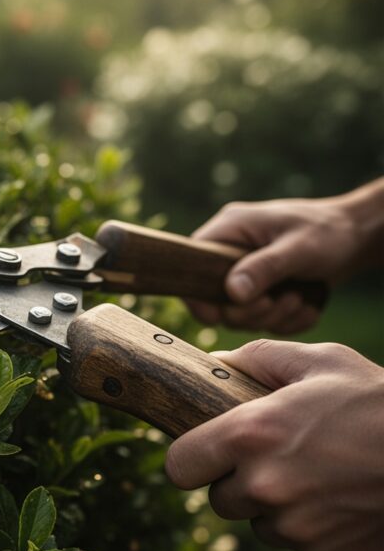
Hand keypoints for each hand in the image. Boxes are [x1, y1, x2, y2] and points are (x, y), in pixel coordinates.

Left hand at [165, 339, 383, 550]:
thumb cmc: (379, 402)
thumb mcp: (320, 361)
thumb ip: (257, 358)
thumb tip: (215, 362)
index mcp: (251, 435)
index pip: (179, 466)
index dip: (191, 459)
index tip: (205, 454)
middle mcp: (265, 487)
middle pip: (220, 500)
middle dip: (239, 482)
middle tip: (277, 458)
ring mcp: (296, 529)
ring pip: (261, 526)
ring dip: (277, 508)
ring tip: (319, 476)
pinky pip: (300, 548)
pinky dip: (314, 530)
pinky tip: (343, 501)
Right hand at [187, 196, 360, 333]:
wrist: (358, 235)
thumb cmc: (330, 231)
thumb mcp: (298, 248)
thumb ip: (264, 269)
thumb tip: (232, 293)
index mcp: (229, 230)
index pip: (192, 265)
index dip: (198, 296)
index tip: (219, 316)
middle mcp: (230, 252)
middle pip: (216, 299)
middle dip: (250, 311)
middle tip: (279, 302)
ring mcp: (245, 272)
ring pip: (239, 314)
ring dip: (271, 316)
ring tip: (299, 299)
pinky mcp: (261, 289)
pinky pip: (260, 319)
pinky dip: (284, 321)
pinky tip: (305, 306)